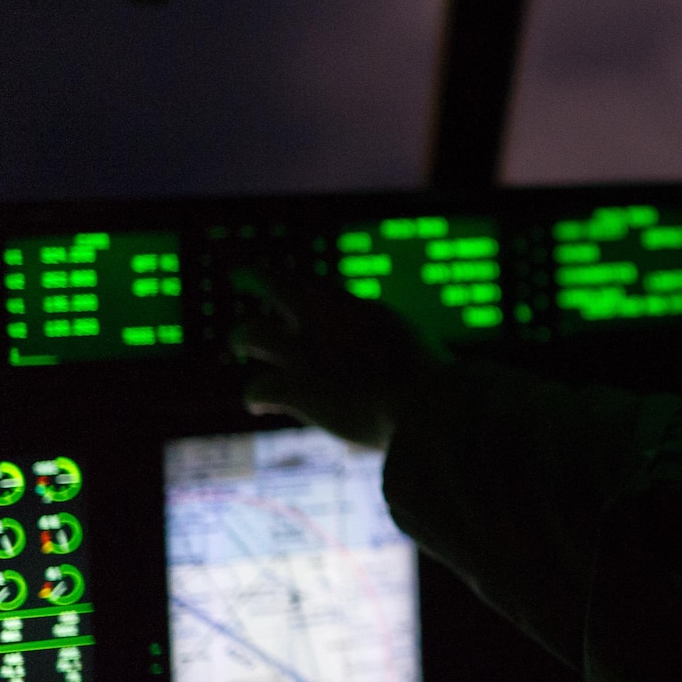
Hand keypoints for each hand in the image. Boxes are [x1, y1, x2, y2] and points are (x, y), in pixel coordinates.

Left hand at [230, 269, 452, 449]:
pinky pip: (257, 388)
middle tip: (249, 273)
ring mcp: (308, 352)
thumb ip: (395, 353)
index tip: (297, 282)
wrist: (431, 408)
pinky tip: (259, 405)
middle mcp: (330, 319)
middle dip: (263, 278)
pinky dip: (256, 397)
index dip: (304, 285)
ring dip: (244, 337)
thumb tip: (401, 365)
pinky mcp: (295, 388)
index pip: (320, 287)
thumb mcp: (421, 357)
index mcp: (363, 310)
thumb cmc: (439, 390)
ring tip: (242, 341)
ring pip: (250, 332)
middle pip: (278, 282)